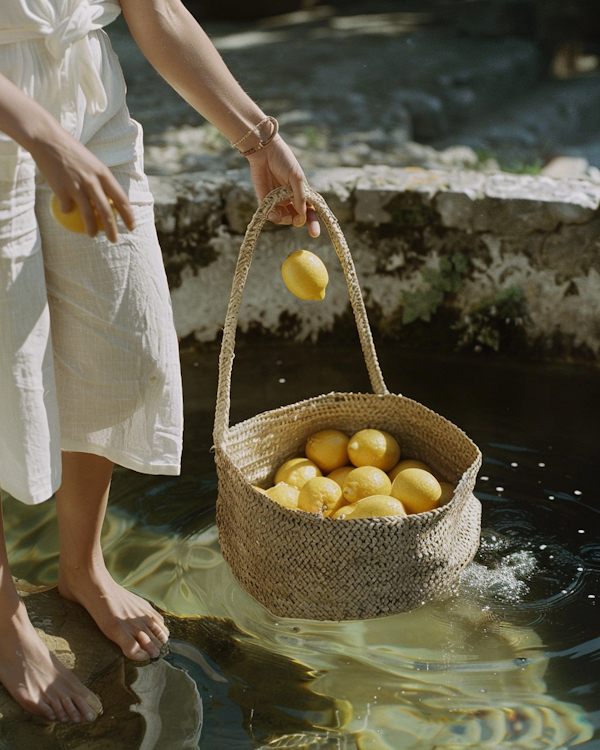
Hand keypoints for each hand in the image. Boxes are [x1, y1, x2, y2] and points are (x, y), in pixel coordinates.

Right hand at [28, 127, 134, 242]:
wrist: (47, 139)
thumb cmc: (71, 151)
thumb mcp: (92, 162)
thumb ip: (99, 179)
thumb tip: (108, 197)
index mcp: (103, 173)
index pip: (121, 199)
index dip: (128, 215)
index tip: (131, 227)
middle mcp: (92, 181)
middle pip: (106, 212)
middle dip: (112, 229)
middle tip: (114, 239)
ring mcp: (76, 186)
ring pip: (88, 214)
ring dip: (91, 228)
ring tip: (92, 235)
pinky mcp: (61, 189)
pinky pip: (67, 207)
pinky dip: (67, 211)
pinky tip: (67, 212)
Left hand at [245, 135, 319, 237]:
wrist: (264, 151)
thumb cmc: (284, 160)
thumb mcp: (296, 177)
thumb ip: (300, 195)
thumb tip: (303, 214)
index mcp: (302, 192)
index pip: (310, 211)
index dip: (313, 223)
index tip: (314, 233)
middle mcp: (291, 198)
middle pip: (296, 218)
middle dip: (296, 221)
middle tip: (294, 219)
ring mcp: (278, 200)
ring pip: (283, 218)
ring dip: (283, 219)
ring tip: (278, 214)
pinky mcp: (265, 200)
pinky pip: (270, 214)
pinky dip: (272, 217)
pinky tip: (271, 214)